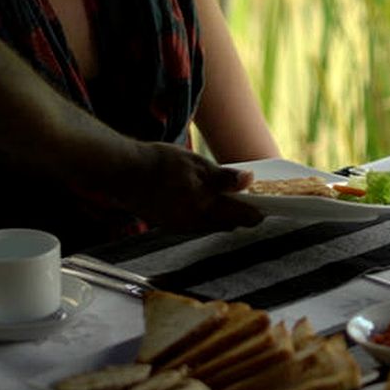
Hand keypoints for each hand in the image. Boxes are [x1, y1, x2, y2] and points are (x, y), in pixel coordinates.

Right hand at [130, 142, 263, 234]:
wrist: (123, 172)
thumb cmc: (159, 163)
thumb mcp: (196, 164)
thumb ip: (223, 177)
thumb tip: (249, 180)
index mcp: (204, 207)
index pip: (239, 217)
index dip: (255, 213)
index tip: (266, 208)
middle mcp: (193, 222)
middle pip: (226, 224)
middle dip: (239, 217)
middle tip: (251, 204)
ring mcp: (179, 226)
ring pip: (210, 225)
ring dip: (221, 217)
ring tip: (229, 203)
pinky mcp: (167, 224)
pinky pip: (194, 224)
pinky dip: (204, 216)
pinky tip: (203, 204)